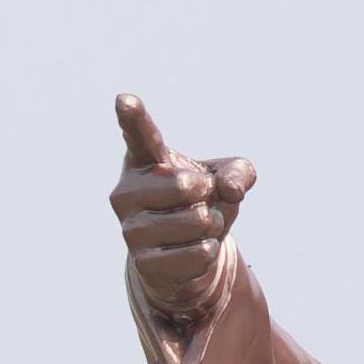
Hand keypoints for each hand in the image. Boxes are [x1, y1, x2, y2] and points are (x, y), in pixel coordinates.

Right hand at [110, 92, 255, 322]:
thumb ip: (238, 171)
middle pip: (185, 186)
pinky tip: (195, 249)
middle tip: (200, 200)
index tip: (125, 101)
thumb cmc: (201, 205)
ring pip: (196, 222)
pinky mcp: (143, 263)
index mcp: (143, 159)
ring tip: (199, 226)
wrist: (188, 259)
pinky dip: (209, 252)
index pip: (138, 134)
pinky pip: (197, 253)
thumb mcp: (225, 179)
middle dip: (207, 195)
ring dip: (212, 225)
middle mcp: (127, 191)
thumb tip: (230, 189)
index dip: (132, 117)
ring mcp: (131, 229)